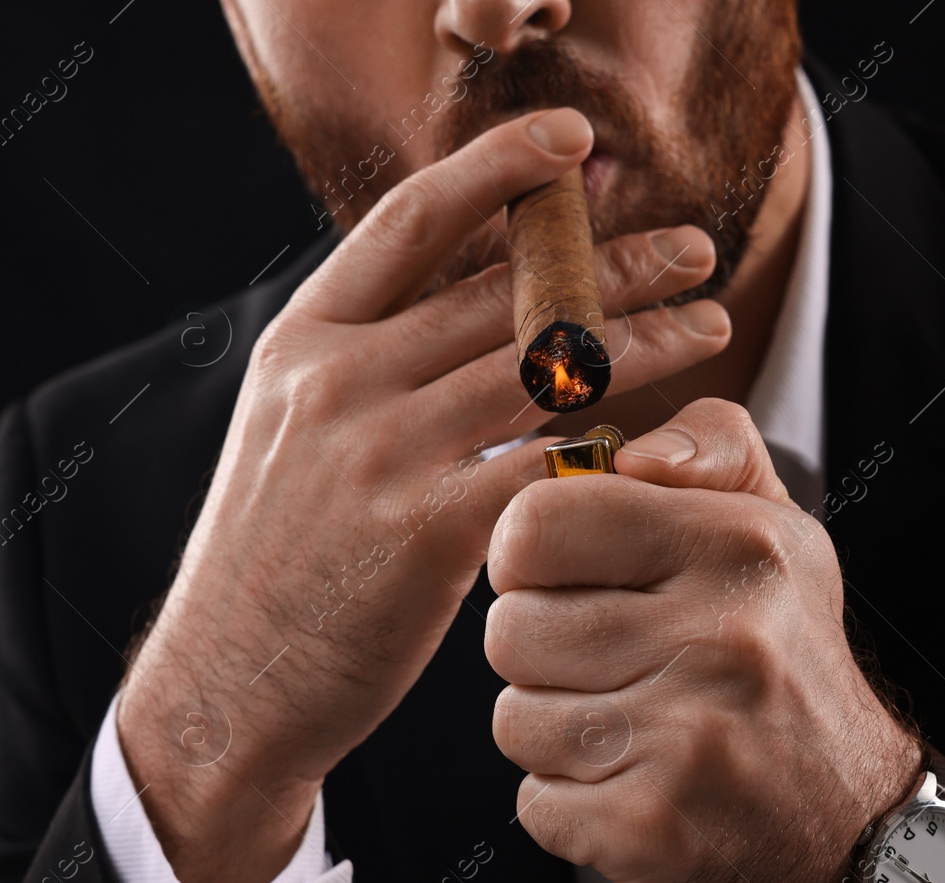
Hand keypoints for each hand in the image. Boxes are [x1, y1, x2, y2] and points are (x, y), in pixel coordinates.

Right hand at [116, 107, 731, 882]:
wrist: (232, 680)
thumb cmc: (284, 554)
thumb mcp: (298, 428)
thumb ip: (376, 359)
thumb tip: (478, 295)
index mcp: (306, 340)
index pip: (410, 221)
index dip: (496, 167)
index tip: (569, 140)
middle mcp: (339, 380)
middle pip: (502, 291)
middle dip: (613, 260)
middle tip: (694, 244)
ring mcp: (381, 453)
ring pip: (543, 371)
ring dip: (642, 341)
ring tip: (712, 323)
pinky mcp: (428, 534)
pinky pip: (550, 468)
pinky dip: (617, 449)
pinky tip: (670, 439)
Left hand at [487, 398, 922, 882]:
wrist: (855, 824)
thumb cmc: (788, 660)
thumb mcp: (776, 529)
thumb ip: (709, 447)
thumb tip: (626, 451)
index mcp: (742, 545)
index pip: (536, 524)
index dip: (529, 555)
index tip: (570, 577)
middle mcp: (722, 638)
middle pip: (511, 627)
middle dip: (544, 651)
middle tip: (617, 664)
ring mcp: (687, 741)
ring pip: (514, 717)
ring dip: (556, 729)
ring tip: (634, 727)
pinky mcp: (652, 828)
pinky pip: (534, 800)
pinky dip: (572, 803)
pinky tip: (640, 788)